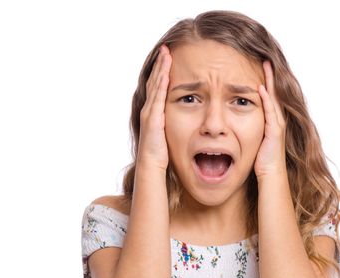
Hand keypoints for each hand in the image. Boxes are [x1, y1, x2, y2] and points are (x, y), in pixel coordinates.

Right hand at [136, 44, 171, 170]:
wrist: (152, 167)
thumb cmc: (162, 155)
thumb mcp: (172, 134)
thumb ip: (176, 124)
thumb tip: (189, 118)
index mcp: (155, 112)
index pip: (159, 87)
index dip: (163, 72)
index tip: (169, 58)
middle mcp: (150, 109)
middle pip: (156, 81)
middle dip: (161, 65)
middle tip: (166, 49)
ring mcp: (150, 113)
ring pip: (156, 85)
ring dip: (161, 69)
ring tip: (166, 53)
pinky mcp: (153, 119)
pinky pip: (158, 97)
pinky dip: (161, 83)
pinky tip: (166, 72)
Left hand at [254, 60, 287, 178]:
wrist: (269, 174)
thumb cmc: (260, 160)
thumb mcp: (252, 140)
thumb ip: (247, 128)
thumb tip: (232, 122)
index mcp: (271, 120)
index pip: (268, 95)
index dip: (265, 80)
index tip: (260, 66)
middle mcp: (277, 119)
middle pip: (273, 92)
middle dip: (270, 75)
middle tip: (266, 58)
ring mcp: (277, 124)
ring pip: (273, 98)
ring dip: (270, 81)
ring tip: (266, 65)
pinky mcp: (275, 131)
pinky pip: (271, 111)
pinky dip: (266, 99)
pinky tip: (260, 88)